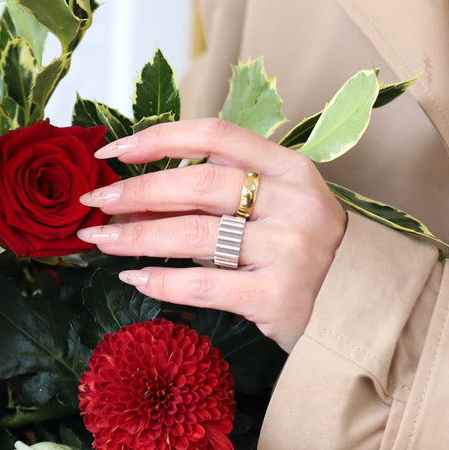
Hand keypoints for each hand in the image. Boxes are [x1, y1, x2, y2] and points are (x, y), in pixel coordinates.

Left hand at [76, 118, 347, 351]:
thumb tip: (132, 195)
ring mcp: (291, 250)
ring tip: (101, 240)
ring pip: (196, 235)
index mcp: (291, 168)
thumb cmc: (297, 254)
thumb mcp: (270, 209)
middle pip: (200, 185)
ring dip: (138, 236)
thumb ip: (213, 197)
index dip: (160, 138)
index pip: (216, 135)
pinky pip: (206, 284)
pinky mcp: (280, 296)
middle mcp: (295, 202)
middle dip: (138, 191)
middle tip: (96, 201)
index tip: (113, 150)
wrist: (352, 313)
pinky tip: (134, 279)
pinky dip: (163, 282)